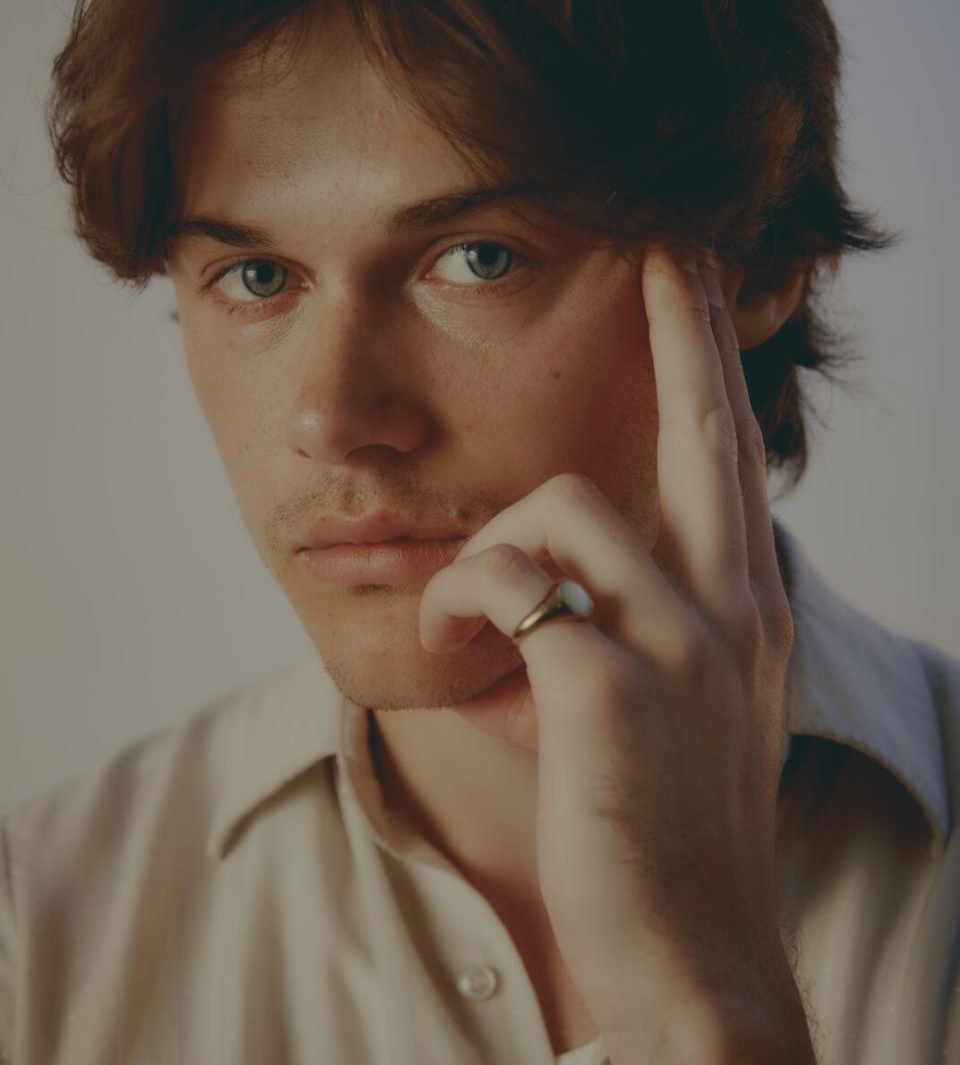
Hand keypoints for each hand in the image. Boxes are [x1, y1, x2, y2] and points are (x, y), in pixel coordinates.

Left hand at [417, 247, 801, 1054]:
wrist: (697, 958)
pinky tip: (444, 645)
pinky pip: (511, 583)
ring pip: (559, 506)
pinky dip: (458, 602)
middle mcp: (729, 605)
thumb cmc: (665, 823)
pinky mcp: (612, 688)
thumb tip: (549, 566)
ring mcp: (679, 643)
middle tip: (664, 251)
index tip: (692, 282)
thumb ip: (631, 619)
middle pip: (703, 430)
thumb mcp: (675, 703)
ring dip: (485, 551)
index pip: (728, 454)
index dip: (710, 361)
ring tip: (458, 620)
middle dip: (682, 329)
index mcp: (743, 606)